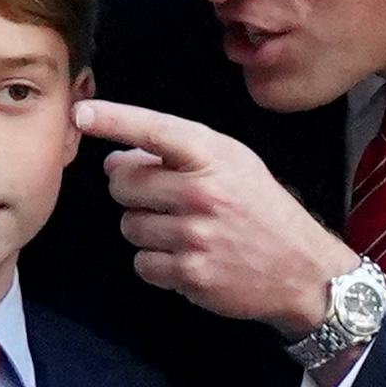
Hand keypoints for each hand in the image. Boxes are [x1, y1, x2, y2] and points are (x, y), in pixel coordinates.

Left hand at [77, 99, 356, 334]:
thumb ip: (179, 155)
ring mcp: (196, 234)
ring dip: (146, 230)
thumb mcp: (235, 165)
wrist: (303, 270)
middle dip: (130, 191)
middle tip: (160, 198)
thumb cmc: (264, 211)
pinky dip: (157, 264)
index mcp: (214, 157)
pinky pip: (142, 263)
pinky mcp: (191, 272)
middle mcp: (203, 191)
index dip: (113, 120)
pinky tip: (187, 258)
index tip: (82, 113)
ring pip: (129, 225)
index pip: (154, 130)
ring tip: (184, 231)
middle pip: (124, 184)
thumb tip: (116, 160)